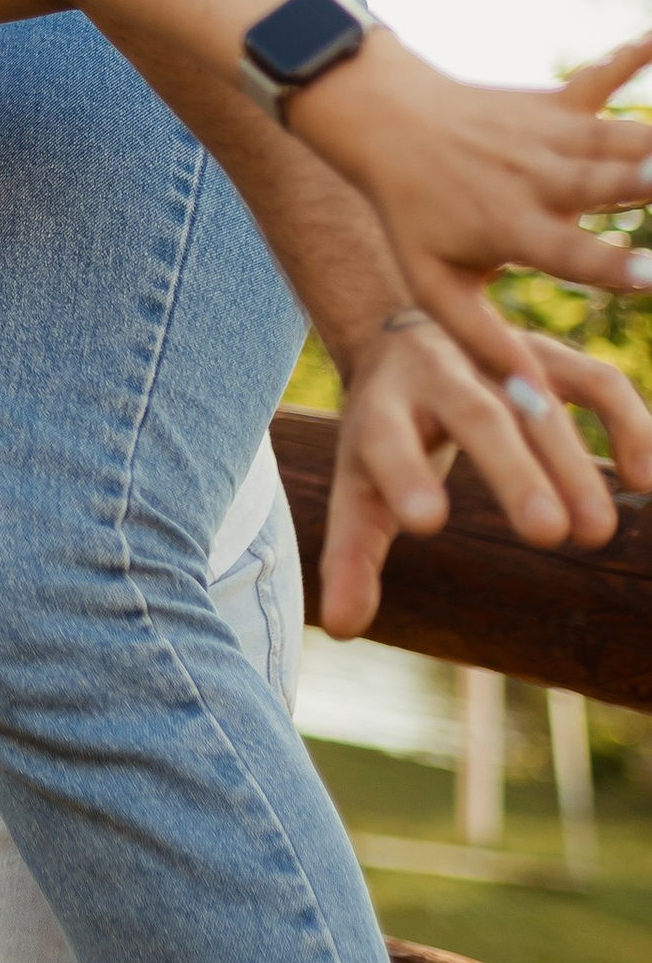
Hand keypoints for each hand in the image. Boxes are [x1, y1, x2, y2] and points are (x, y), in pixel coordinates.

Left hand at [290, 29, 651, 369]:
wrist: (381, 124)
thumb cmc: (411, 216)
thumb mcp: (434, 286)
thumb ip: (485, 344)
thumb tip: (531, 408)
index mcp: (511, 228)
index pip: (568, 252)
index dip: (612, 265)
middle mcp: (535, 180)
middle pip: (607, 188)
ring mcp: (548, 136)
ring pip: (618, 138)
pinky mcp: (555, 103)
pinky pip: (600, 75)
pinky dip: (634, 54)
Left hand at [319, 313, 647, 637]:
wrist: (397, 333)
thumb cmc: (379, 433)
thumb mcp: (357, 487)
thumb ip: (351, 555)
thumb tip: (340, 629)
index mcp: (380, 409)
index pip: (386, 440)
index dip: (405, 476)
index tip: (427, 523)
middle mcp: (437, 375)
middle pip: (475, 416)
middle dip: (511, 471)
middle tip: (547, 534)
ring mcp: (494, 358)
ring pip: (540, 403)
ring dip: (572, 463)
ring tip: (597, 533)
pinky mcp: (544, 355)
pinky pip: (595, 382)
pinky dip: (627, 424)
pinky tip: (643, 482)